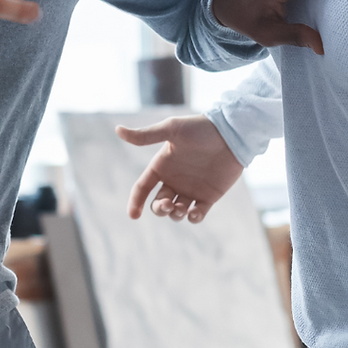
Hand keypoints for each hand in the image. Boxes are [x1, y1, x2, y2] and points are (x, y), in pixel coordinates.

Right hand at [115, 116, 243, 222]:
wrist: (230, 135)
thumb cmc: (199, 129)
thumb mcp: (170, 130)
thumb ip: (146, 135)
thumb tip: (117, 130)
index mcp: (162, 165)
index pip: (143, 187)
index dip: (135, 201)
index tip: (133, 215)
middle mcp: (174, 179)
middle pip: (159, 204)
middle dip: (159, 209)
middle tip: (168, 204)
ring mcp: (191, 189)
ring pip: (176, 212)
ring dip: (175, 214)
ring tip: (182, 207)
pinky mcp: (209, 196)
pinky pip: (197, 214)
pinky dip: (193, 218)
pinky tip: (194, 213)